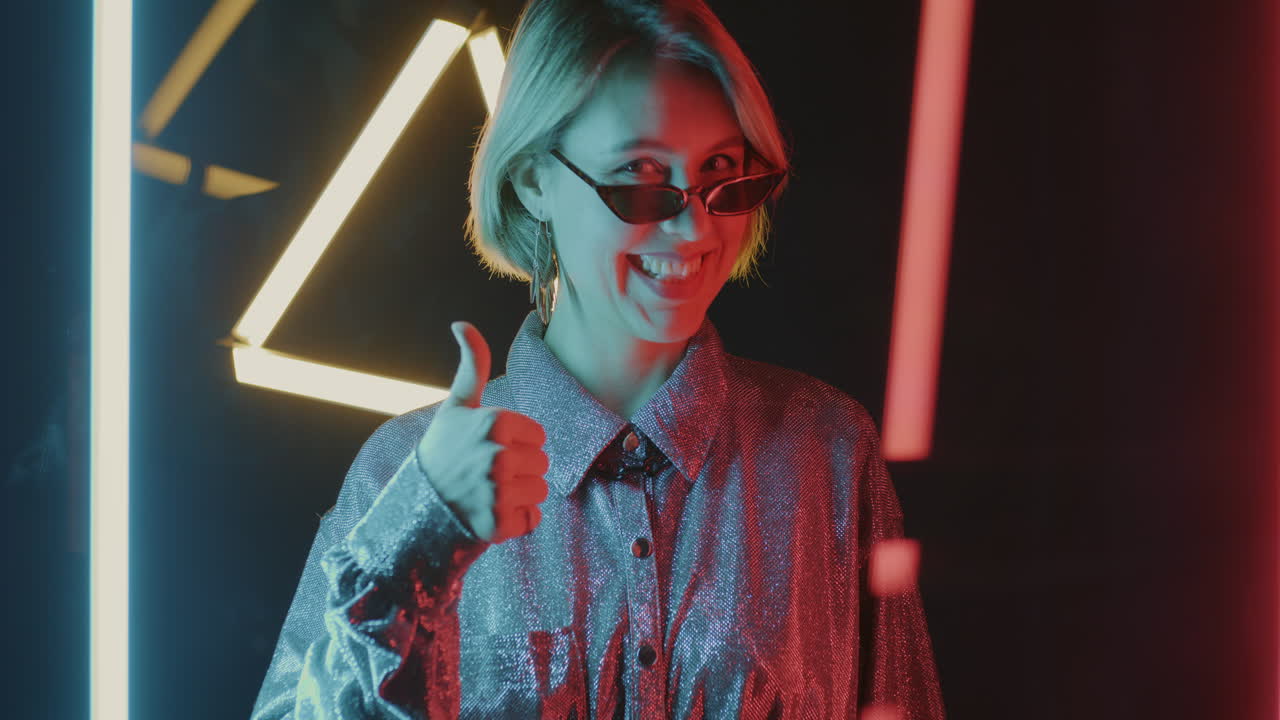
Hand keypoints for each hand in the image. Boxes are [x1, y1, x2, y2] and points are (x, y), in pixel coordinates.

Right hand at [415, 321, 548, 543]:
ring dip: (519, 497)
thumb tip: (462, 323)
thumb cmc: (442, 450)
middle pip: (542, 464)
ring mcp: (498, 492)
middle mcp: (498, 456)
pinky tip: (489, 515)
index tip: (488, 449)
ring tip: (487, 494)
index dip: (518, 444)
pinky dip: (516, 522)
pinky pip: (532, 520)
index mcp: (495, 422)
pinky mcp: (499, 524)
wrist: (415, 505)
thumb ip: (473, 365)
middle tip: (486, 475)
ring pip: (539, 492)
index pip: (539, 436)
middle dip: (520, 470)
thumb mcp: (456, 405)